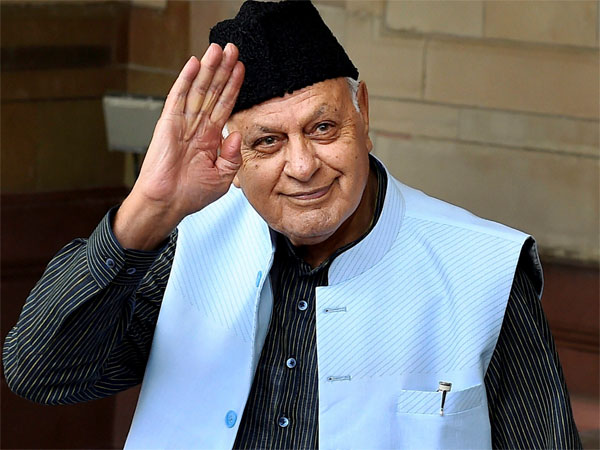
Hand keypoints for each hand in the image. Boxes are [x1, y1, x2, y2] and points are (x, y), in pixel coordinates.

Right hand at [114, 43, 244, 249]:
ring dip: (209, 69)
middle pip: (213, 91)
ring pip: (199, 89)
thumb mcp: (222, 176)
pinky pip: (178, 97)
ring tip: (219, 49)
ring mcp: (182, 123)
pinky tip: (195, 64)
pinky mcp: (168, 123)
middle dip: (223, 70)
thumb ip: (232, 155)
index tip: (242, 69)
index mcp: (209, 138)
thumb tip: (236, 133)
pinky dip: (186, 80)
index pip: (225, 105)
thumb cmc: (191, 194)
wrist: (168, 203)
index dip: (233, 87)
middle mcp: (197, 126)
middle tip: (233, 49)